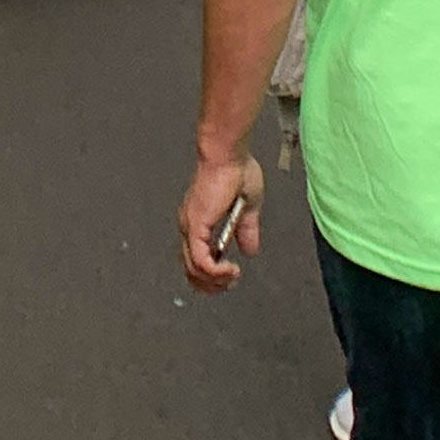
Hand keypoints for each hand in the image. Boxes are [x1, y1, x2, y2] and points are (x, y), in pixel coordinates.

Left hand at [178, 150, 265, 295]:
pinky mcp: (196, 226)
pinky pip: (201, 262)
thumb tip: (249, 250)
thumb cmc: (235, 169)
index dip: (211, 275)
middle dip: (211, 285)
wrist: (228, 153)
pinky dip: (216, 272)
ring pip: (193, 270)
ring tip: (233, 277)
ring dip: (216, 281)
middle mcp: (189, 225)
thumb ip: (247, 230)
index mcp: (199, 221)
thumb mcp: (247, 207)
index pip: (195, 259)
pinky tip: (231, 269)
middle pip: (190, 270)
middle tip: (229, 286)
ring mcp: (190, 227)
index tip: (230, 278)